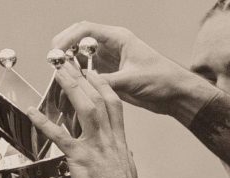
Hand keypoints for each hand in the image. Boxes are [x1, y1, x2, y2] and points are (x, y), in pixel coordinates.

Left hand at [27, 61, 145, 177]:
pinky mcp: (81, 158)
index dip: (102, 85)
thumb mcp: (126, 169)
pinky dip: (44, 123)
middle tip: (69, 63)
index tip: (92, 73)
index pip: (113, 104)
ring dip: (70, 87)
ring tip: (58, 72)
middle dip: (83, 78)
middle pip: (98, 98)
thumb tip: (124, 152)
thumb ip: (122, 156)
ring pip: (84, 108)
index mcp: (118, 139)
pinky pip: (60, 136)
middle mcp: (108, 137)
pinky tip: (32, 112)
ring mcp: (95, 146)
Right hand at [51, 22, 197, 118]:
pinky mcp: (110, 74)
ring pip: (81, 56)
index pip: (86, 30)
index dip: (67, 39)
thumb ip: (106, 80)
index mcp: (118, 39)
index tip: (57, 53)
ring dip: (70, 64)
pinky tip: (71, 85)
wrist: (175, 94)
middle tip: (53, 63)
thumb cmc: (162, 80)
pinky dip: (78, 77)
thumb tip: (83, 82)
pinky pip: (88, 72)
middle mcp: (112, 46)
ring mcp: (110, 60)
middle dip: (64, 49)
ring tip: (59, 76)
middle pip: (79, 40)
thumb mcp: (132, 80)